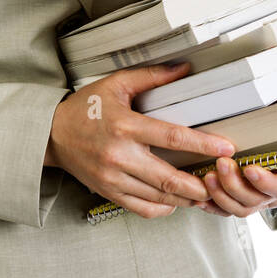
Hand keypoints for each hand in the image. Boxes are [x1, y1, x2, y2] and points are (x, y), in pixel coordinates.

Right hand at [46, 62, 237, 219]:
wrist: (51, 134)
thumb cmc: (85, 108)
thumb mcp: (116, 85)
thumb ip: (151, 77)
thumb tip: (183, 68)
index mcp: (125, 126)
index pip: (172, 137)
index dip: (202, 144)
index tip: (225, 147)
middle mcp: (120, 156)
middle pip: (168, 177)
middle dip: (198, 184)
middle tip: (219, 182)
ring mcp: (113, 178)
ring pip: (158, 197)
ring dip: (185, 199)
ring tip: (205, 195)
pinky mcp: (108, 192)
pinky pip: (141, 208)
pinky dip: (162, 209)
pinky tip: (175, 202)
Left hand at [197, 154, 276, 216]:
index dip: (265, 182)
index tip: (251, 169)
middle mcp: (271, 198)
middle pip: (251, 201)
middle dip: (234, 184)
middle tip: (221, 164)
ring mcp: (255, 201)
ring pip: (235, 207)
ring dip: (219, 193)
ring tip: (206, 174)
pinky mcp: (239, 201)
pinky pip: (223, 210)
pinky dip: (210, 205)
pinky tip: (197, 195)